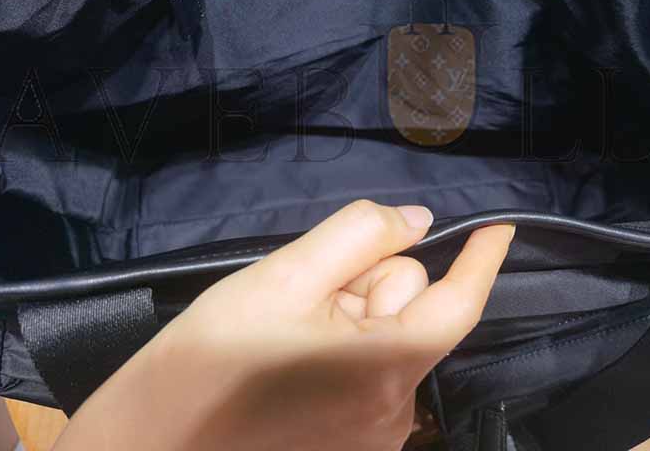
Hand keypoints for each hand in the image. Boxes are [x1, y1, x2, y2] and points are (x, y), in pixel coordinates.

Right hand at [54, 200, 514, 450]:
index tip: (500, 224)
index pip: (460, 302)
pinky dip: (342, 354)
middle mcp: (394, 414)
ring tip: (283, 333)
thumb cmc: (208, 362)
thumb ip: (357, 237)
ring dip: (349, 319)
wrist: (149, 449)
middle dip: (367, 285)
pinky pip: (369, 377)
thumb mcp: (279, 278)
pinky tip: (288, 361)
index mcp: (386, 367)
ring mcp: (372, 441)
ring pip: (386, 340)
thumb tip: (418, 220)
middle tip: (302, 293)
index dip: (483, 258)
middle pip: (406, 310)